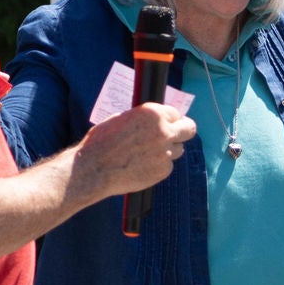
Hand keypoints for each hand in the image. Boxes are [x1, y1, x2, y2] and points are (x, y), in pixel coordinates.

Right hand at [79, 102, 196, 198]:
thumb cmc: (101, 142)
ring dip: (169, 150)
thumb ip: (143, 120)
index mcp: (152, 114)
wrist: (94, 169)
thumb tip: (153, 121)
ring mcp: (165, 153)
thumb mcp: (121, 119)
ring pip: (178, 150)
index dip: (171, 119)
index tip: (170, 123)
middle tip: (178, 134)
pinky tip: (141, 166)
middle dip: (184, 131)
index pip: (176, 113)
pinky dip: (158, 166)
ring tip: (148, 154)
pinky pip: (167, 166)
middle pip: (189, 129)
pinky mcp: (163, 171)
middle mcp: (163, 132)